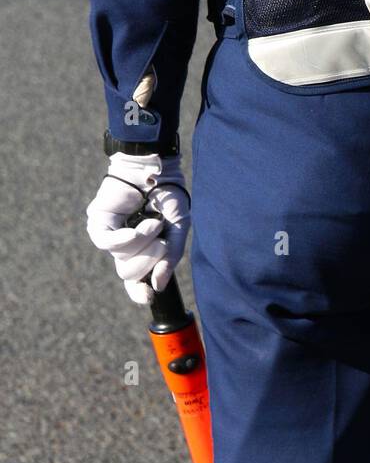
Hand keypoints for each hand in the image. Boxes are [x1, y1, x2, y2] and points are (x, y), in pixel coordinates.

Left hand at [86, 151, 189, 303]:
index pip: (134, 281)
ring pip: (121, 259)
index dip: (138, 292)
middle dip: (149, 259)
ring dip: (142, 242)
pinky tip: (138, 229)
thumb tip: (157, 286)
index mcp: (142, 249)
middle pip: (129, 274)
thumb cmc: (168, 193)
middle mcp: (123, 246)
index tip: (148, 295)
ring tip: (154, 223)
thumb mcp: (178, 227)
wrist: (156, 166)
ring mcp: (110, 234)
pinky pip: (107, 242)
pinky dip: (126, 239)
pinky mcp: (98, 221)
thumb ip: (171, 256)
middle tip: (162, 240)